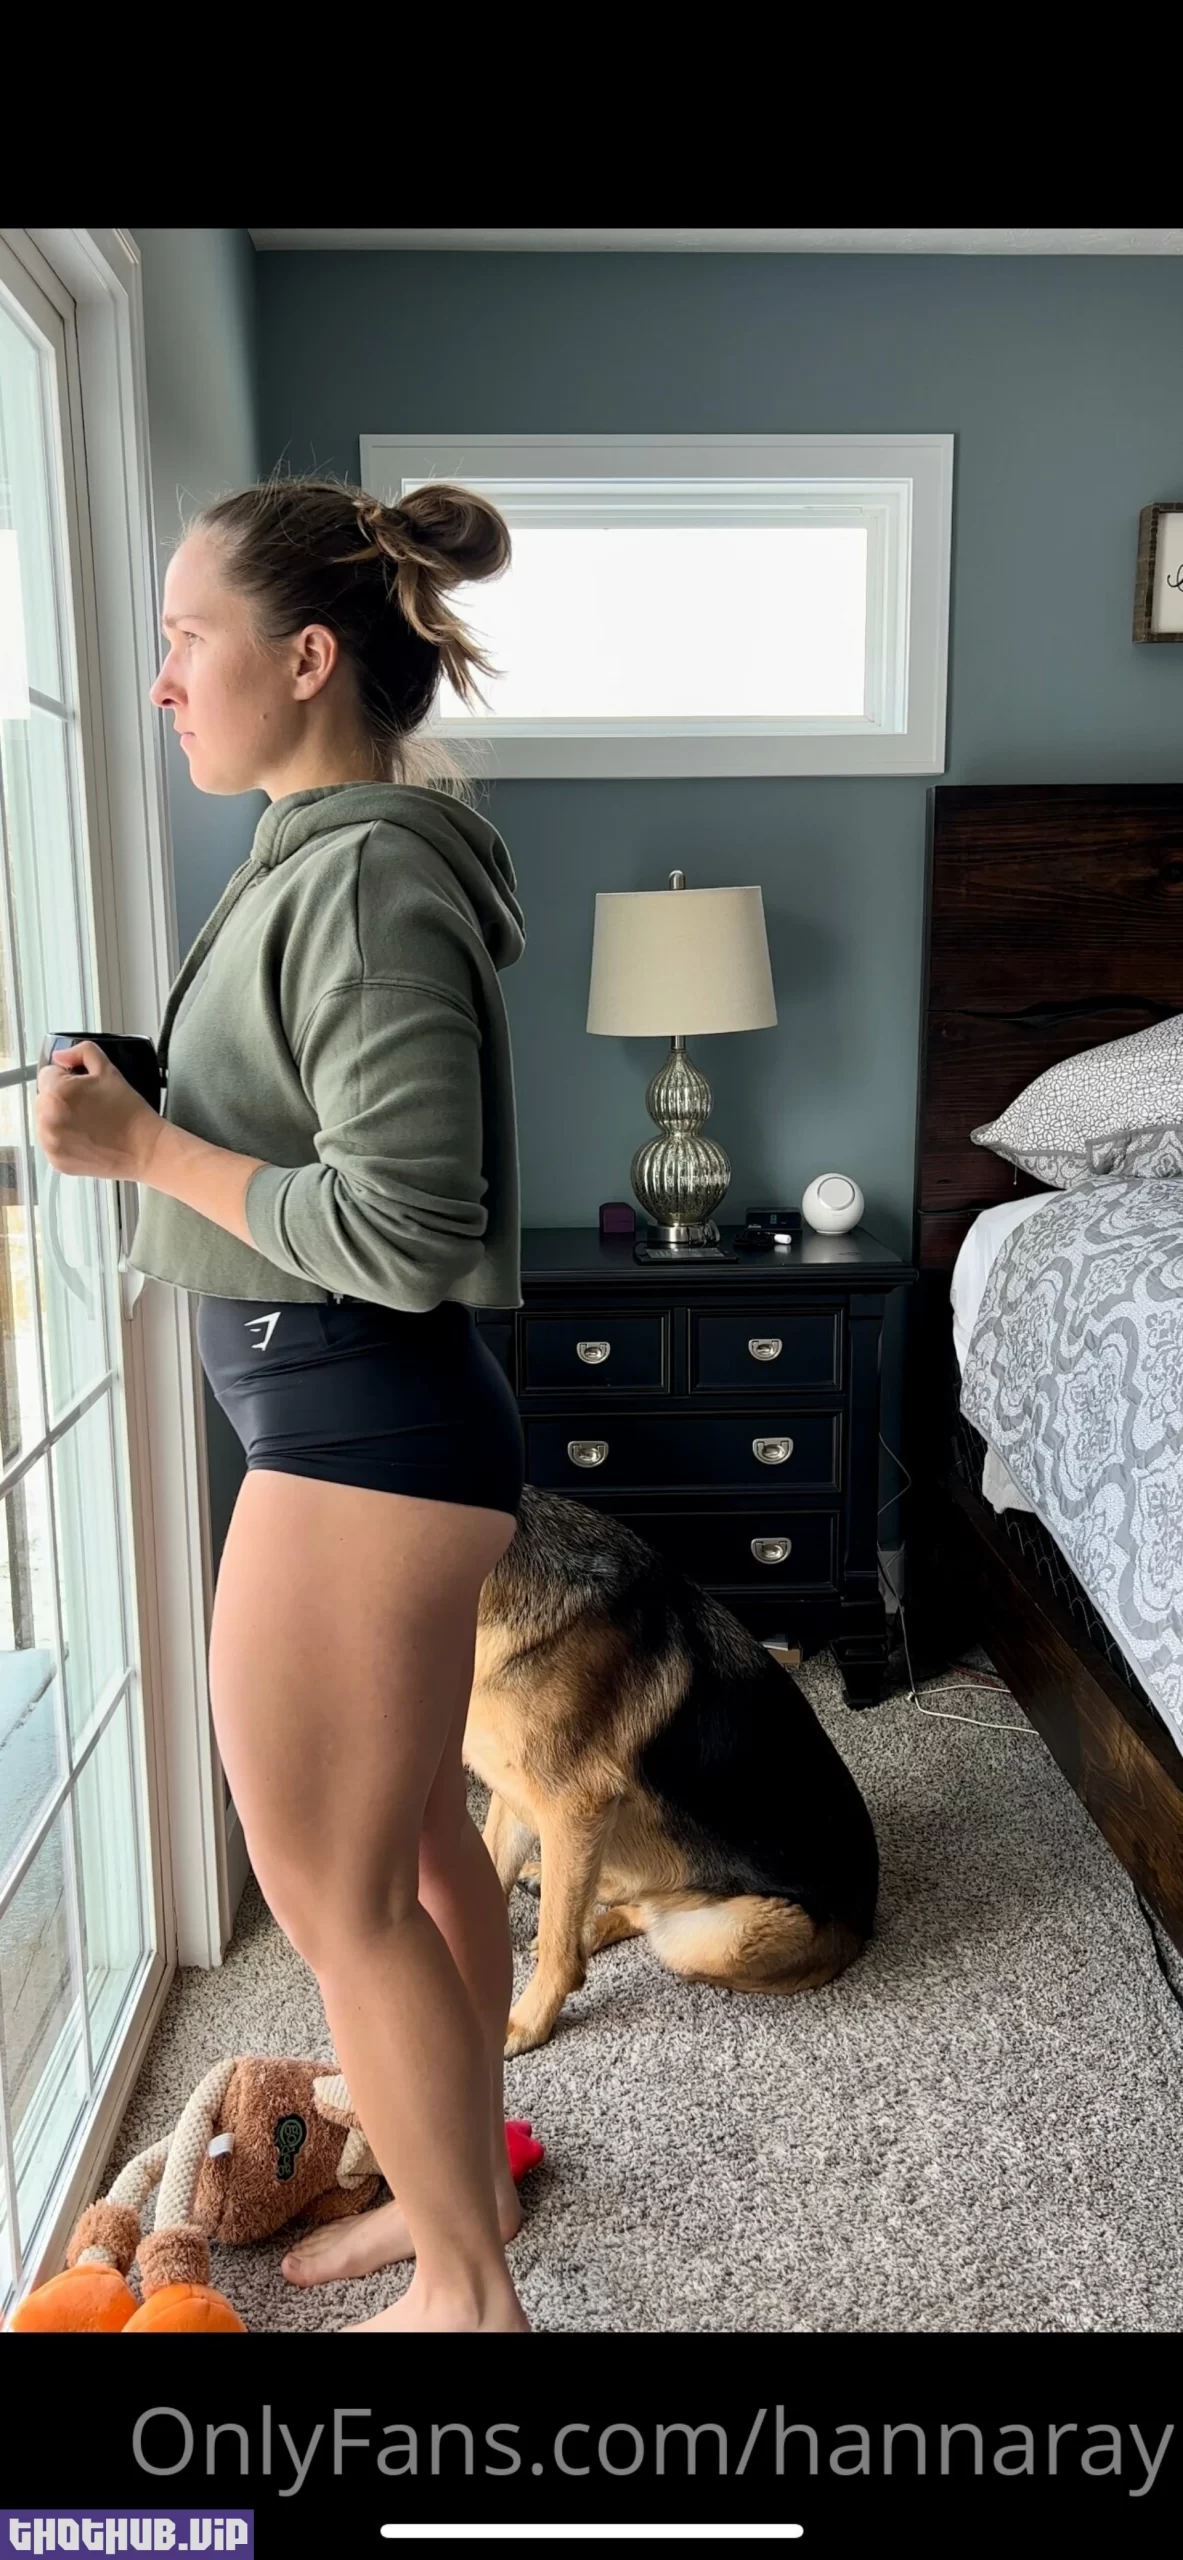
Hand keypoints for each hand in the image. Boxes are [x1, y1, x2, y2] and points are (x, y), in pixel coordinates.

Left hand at [35, 1042, 160, 1182]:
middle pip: (43, 1098)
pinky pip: (52, 1142)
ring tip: (86, 1122)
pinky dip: (63, 1139)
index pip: (47, 1074)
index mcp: (57, 1092)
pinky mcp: (56, 1160)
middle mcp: (48, 1118)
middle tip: (88, 1105)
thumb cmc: (128, 1110)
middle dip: (60, 1098)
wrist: (143, 1147)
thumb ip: (81, 1052)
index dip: (67, 1077)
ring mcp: (50, 1142)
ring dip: (58, 1118)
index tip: (83, 1088)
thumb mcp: (108, 1070)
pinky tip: (85, 1137)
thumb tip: (60, 1056)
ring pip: (45, 1120)